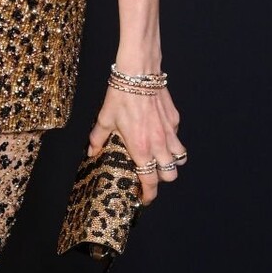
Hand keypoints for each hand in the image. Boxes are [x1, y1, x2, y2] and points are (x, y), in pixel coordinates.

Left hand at [87, 87, 183, 206]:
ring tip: (160, 159)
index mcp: (141, 148)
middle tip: (150, 175)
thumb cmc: (121, 96)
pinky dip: (172, 142)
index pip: (150, 181)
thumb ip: (98, 139)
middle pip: (170, 175)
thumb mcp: (104, 119)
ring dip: (172, 162)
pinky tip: (160, 136)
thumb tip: (91, 152)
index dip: (149, 194)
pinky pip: (177, 138)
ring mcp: (169, 133)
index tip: (144, 198)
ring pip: (180, 159)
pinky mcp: (174, 121)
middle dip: (162, 179)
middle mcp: (158, 144)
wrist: (139, 74)